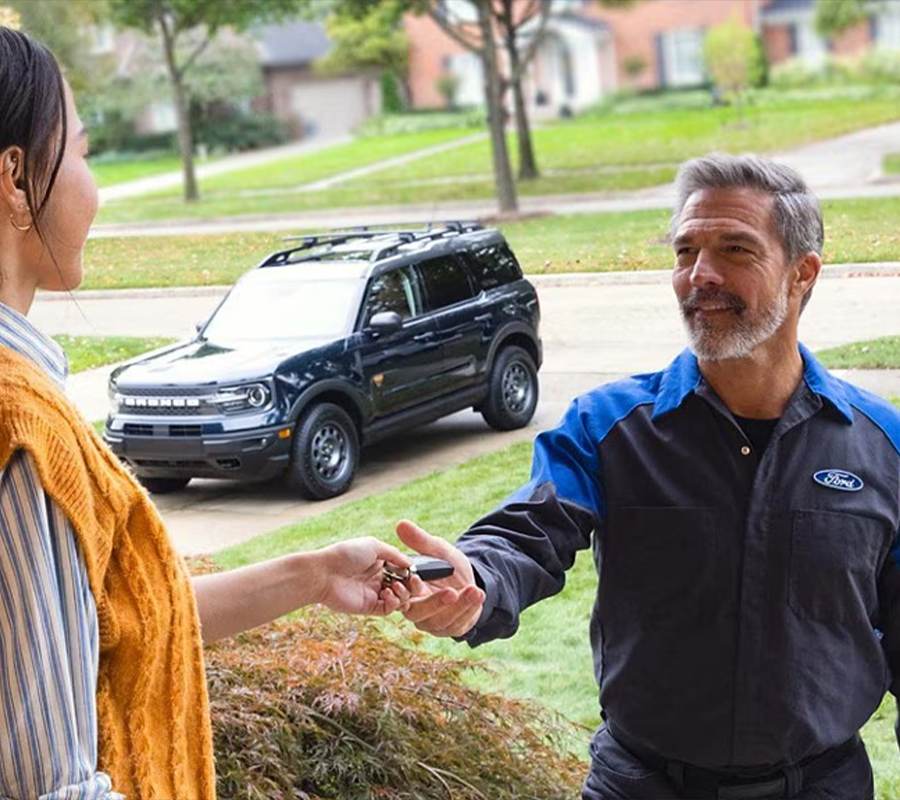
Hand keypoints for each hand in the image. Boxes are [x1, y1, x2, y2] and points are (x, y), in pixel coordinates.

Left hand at [317, 537, 413, 615]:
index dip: (411, 574)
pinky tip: (387, 594)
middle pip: (404, 587)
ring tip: (394, 587)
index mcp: (380, 564)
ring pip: (399, 600)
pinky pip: (388, 609)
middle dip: (410, 586)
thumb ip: (395, 555)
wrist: (324, 572)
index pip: (403, 572)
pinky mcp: (368, 607)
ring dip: (402, 595)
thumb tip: (411, 565)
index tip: (416, 573)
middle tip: (411, 582)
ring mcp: (374, 594)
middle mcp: (378, 579)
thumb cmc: (346, 554)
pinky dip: (393, 603)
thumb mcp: (374, 546)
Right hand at [395, 519, 484, 637]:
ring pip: (440, 621)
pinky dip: (469, 610)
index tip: (419, 578)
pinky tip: (478, 596)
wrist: (468, 580)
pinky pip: (457, 624)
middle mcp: (415, 610)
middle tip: (452, 592)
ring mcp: (431, 622)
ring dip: (459, 606)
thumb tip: (401, 524)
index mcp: (407, 591)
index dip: (409, 589)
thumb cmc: (447, 565)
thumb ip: (420, 541)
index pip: (401, 595)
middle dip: (435, 603)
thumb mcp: (437, 550)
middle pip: (418, 613)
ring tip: (474, 590)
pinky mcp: (448, 629)